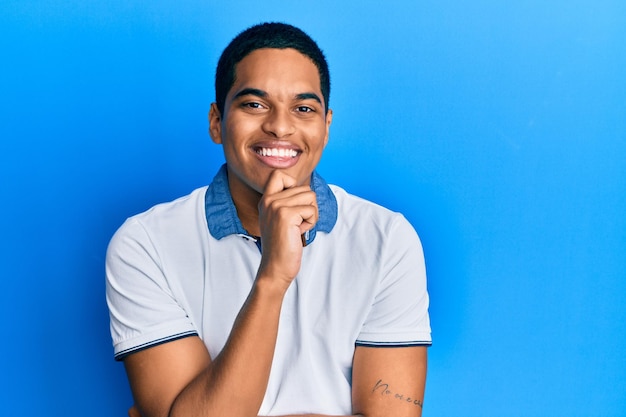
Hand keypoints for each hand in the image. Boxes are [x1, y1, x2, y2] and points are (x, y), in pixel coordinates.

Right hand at [256, 170, 317, 287]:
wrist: (275, 267)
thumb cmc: (282, 245)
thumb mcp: (279, 218)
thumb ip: (286, 202)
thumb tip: (307, 189)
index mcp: (266, 199)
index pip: (280, 174)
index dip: (294, 184)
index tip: (294, 204)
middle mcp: (269, 200)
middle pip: (304, 188)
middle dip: (307, 207)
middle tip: (295, 224)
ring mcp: (276, 206)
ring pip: (310, 197)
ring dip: (310, 214)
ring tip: (296, 228)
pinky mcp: (287, 215)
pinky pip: (312, 210)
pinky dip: (311, 222)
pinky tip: (298, 232)